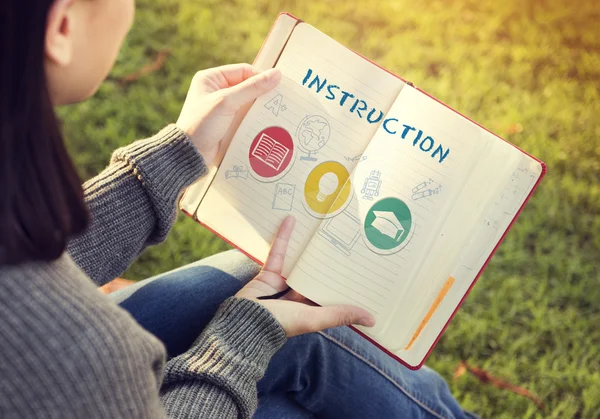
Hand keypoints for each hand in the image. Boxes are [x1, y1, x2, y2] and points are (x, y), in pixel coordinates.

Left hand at [176, 63, 280, 164]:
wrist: (190, 155)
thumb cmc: (202, 124)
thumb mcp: (226, 102)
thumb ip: (252, 88)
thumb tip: (276, 74)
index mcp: (211, 78)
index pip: (243, 71)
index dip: (261, 77)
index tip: (278, 85)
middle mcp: (216, 90)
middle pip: (247, 86)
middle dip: (262, 93)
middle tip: (281, 99)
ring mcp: (222, 107)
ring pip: (249, 102)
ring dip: (261, 107)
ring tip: (277, 111)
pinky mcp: (227, 122)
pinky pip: (246, 116)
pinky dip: (256, 118)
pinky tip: (267, 122)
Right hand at [236, 216, 375, 337]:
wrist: (245, 322)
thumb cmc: (282, 323)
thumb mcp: (315, 318)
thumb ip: (341, 315)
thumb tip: (373, 320)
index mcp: (312, 309)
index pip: (332, 292)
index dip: (345, 281)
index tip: (362, 266)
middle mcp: (299, 296)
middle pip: (317, 274)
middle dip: (329, 259)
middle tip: (347, 237)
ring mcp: (284, 283)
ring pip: (299, 261)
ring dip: (308, 246)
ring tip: (322, 227)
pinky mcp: (269, 273)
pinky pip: (279, 252)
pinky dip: (284, 237)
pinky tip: (291, 220)